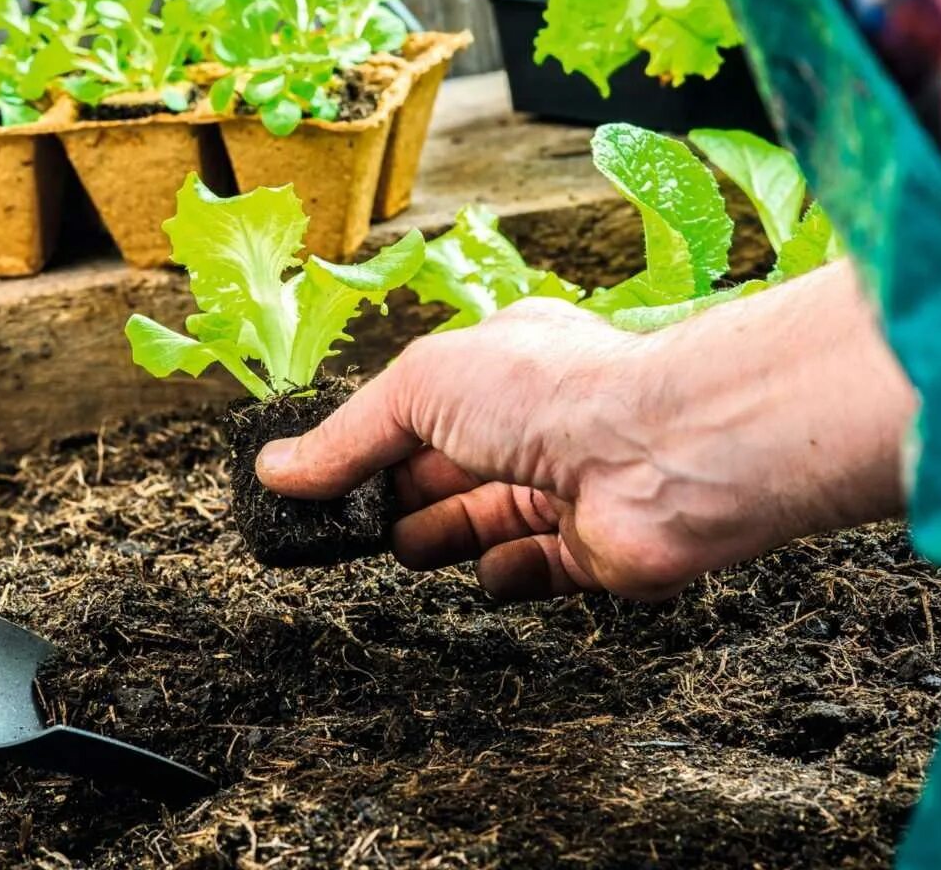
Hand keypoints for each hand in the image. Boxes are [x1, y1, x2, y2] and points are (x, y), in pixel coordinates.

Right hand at [257, 263, 914, 601]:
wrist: (662, 456)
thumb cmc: (550, 394)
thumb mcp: (419, 389)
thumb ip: (347, 437)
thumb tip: (278, 469)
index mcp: (498, 364)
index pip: (415, 409)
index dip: (367, 444)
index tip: (318, 483)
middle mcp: (534, 423)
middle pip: (444, 471)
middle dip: (395, 496)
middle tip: (344, 528)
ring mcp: (565, 487)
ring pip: (483, 522)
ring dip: (442, 537)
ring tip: (408, 547)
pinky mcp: (593, 551)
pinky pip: (537, 570)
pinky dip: (507, 575)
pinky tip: (489, 573)